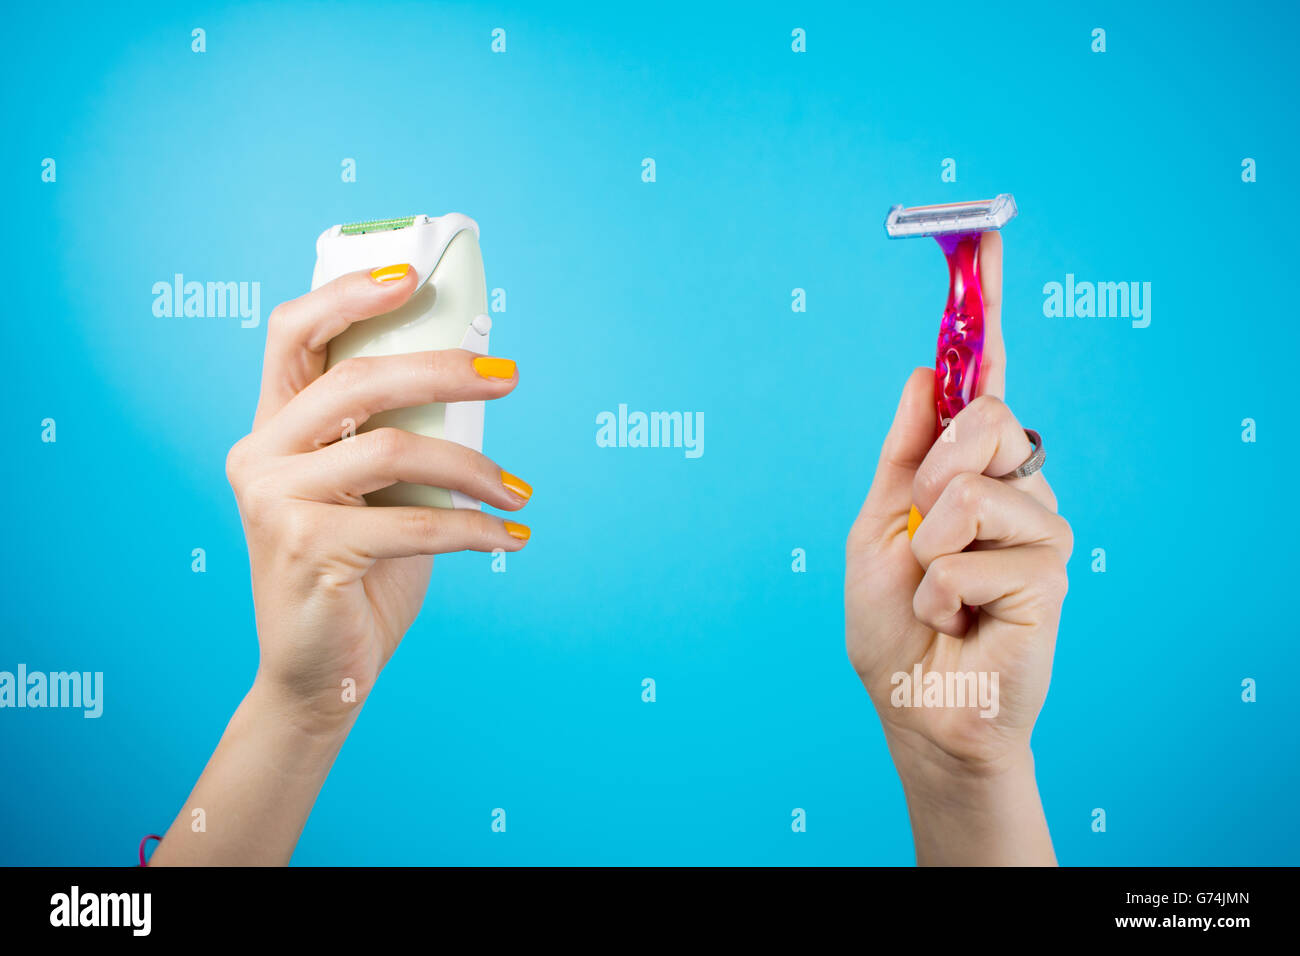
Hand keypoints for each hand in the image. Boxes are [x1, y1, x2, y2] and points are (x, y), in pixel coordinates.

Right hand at [226, 265, 531, 733]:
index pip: (292, 334)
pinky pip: (412, 522)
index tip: (414, 278)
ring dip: (474, 467)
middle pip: (355, 380)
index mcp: (273, 429)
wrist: (323, 675)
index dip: (349, 294)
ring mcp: (274, 502)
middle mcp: (259, 455)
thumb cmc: (360, 573)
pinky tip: (509, 540)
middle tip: (510, 376)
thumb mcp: (378, 493)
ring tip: (518, 491)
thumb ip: (399, 436)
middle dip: (443, 369)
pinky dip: (473, 530)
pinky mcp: (305, 549)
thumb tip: (480, 378)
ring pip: (393, 449)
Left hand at [845, 233, 1070, 863]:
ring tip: (938, 594)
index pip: (982, 378)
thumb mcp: (876, 525)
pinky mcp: (1051, 576)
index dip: (984, 310)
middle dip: (931, 474)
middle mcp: (1015, 484)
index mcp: (967, 467)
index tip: (984, 240)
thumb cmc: (894, 625)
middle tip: (919, 534)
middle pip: (987, 414)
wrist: (913, 706)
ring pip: (973, 486)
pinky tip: (958, 625)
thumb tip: (921, 371)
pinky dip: (940, 595)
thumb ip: (903, 452)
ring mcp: (1040, 528)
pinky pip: (971, 552)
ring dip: (927, 546)